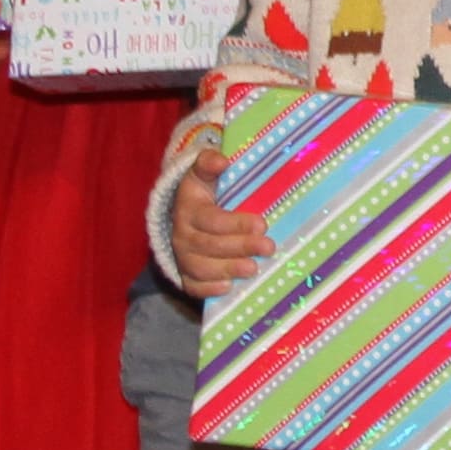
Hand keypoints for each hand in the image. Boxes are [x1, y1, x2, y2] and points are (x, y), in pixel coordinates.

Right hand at [165, 134, 272, 292]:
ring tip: (254, 269)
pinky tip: (228, 287)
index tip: (262, 225)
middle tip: (268, 247)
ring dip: (228, 269)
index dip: (235, 224)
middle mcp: (182, 235)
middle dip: (240, 247)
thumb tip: (221, 161)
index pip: (210, 219)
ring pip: (201, 267)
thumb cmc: (203, 194)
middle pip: (209, 245)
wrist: (184, 216)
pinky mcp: (185, 274)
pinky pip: (192, 286)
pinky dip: (208, 289)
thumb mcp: (202, 174)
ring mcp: (182, 256)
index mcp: (189, 209)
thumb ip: (208, 163)